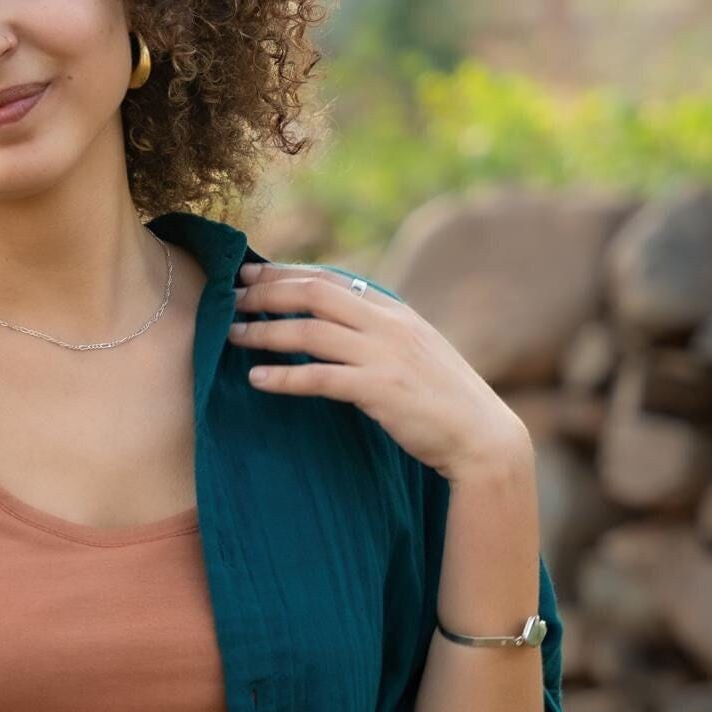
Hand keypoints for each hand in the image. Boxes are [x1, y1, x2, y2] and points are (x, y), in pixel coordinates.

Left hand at [228, 263, 527, 483]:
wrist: (481, 437)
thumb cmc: (443, 399)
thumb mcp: (414, 352)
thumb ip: (378, 333)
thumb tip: (334, 324)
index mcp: (396, 311)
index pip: (331, 278)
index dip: (285, 273)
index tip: (249, 274)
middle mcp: (389, 325)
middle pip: (315, 294)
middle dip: (267, 293)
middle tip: (230, 299)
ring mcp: (386, 356)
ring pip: (311, 332)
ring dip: (266, 332)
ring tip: (232, 337)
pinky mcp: (381, 390)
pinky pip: (320, 377)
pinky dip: (285, 377)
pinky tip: (258, 380)